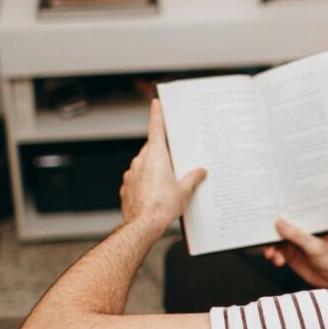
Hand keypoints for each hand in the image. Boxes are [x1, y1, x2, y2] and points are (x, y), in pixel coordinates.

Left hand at [120, 99, 205, 232]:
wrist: (142, 225)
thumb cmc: (162, 207)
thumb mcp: (184, 191)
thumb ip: (193, 178)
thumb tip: (200, 172)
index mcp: (156, 156)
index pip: (156, 128)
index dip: (157, 114)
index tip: (156, 103)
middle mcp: (141, 161)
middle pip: (153, 148)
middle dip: (163, 152)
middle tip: (176, 160)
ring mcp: (131, 173)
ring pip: (145, 164)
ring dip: (155, 168)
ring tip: (168, 183)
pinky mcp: (127, 186)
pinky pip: (138, 178)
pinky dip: (146, 181)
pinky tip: (156, 193)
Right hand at [263, 219, 327, 288]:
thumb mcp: (315, 246)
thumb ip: (297, 235)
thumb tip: (278, 223)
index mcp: (310, 222)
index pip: (292, 213)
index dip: (279, 212)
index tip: (266, 213)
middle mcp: (301, 231)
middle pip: (281, 227)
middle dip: (270, 232)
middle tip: (262, 239)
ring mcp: (295, 243)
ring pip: (276, 241)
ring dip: (271, 247)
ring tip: (271, 255)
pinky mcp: (291, 256)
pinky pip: (278, 253)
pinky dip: (274, 256)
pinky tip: (277, 261)